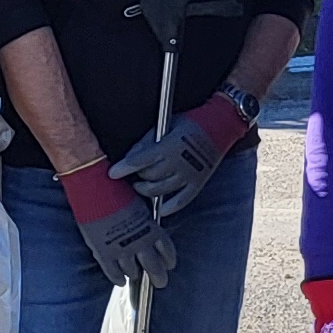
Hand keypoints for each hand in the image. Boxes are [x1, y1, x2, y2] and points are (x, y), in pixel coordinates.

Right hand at [61, 159, 176, 284]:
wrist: (95, 188)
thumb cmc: (117, 190)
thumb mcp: (140, 206)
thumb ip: (145, 222)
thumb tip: (147, 229)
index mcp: (151, 228)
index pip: (166, 250)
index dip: (168, 259)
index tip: (170, 265)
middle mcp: (140, 242)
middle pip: (154, 266)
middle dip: (159, 276)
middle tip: (161, 282)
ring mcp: (121, 249)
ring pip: (132, 271)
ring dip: (135, 274)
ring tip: (136, 275)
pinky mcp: (103, 252)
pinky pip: (112, 272)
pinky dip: (117, 278)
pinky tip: (120, 282)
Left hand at [110, 92, 250, 215]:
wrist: (220, 126)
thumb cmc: (190, 123)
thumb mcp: (165, 125)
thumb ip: (147, 142)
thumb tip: (130, 157)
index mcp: (170, 147)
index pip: (141, 161)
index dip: (125, 168)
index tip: (112, 173)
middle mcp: (179, 164)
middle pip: (150, 177)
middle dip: (138, 176)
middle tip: (134, 172)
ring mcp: (189, 176)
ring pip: (161, 190)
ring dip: (147, 190)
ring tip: (141, 186)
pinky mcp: (198, 183)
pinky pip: (181, 200)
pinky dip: (169, 207)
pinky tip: (160, 209)